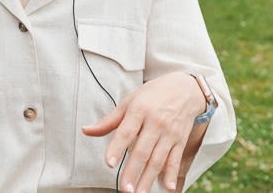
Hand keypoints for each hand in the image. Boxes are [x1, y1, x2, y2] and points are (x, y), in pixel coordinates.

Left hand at [81, 72, 204, 192]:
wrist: (186, 89)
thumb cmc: (153, 94)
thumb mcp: (130, 100)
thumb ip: (109, 120)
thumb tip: (86, 130)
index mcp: (139, 110)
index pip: (126, 131)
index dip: (117, 147)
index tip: (109, 163)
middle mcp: (155, 123)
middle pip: (143, 150)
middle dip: (133, 171)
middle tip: (124, 189)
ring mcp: (169, 133)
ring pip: (158, 159)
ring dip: (148, 179)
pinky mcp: (180, 141)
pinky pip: (175, 160)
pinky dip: (171, 175)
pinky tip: (166, 188)